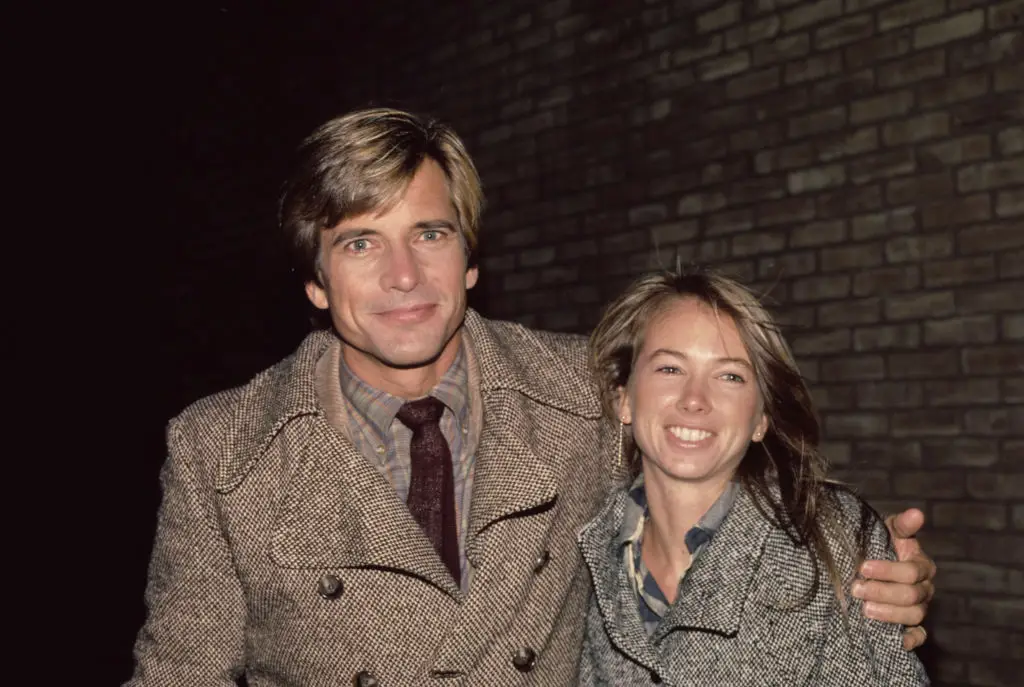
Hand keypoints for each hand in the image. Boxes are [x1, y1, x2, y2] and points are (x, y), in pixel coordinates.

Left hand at [852, 508, 935, 649]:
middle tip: (856, 590)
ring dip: (889, 614)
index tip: (862, 567)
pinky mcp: (913, 625)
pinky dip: (911, 640)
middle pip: (911, 596)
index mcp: (922, 565)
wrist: (868, 563)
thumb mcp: (887, 530)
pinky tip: (898, 640)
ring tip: (864, 610)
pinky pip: (920, 636)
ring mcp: (920, 607)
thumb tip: (916, 513)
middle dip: (882, 592)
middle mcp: (924, 588)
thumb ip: (902, 524)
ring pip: (913, 615)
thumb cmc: (879, 544)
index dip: (887, 570)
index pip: (911, 572)